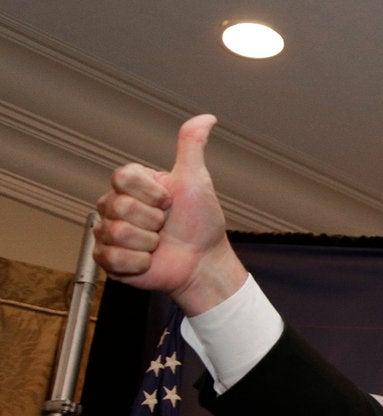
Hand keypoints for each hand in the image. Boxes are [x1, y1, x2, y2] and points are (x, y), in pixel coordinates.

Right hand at [92, 114, 247, 311]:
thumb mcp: (196, 180)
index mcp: (131, 185)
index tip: (169, 201)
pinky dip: (139, 262)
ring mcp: (108, 232)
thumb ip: (192, 146)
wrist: (203, 262)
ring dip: (148, 242)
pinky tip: (149, 259)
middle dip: (153, 220)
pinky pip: (113, 257)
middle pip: (118, 206)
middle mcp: (114, 205)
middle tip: (165, 226)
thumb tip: (206, 117)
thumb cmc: (200, 222)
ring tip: (158, 243)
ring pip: (116, 233)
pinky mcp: (107, 259)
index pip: (122, 178)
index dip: (152, 194)